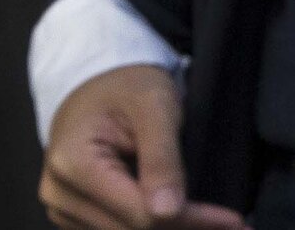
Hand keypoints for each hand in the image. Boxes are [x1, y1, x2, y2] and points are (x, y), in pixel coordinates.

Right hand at [42, 63, 243, 229]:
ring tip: (214, 224)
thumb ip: (161, 158)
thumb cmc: (125, 85)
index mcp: (72, 163)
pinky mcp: (73, 215)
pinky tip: (184, 222)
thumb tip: (166, 212)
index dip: (193, 221)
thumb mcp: (153, 107)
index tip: (235, 221)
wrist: (97, 80)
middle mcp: (58, 191)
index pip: (141, 216)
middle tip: (235, 225)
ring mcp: (62, 206)